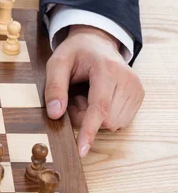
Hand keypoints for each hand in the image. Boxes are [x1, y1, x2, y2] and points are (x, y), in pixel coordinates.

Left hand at [44, 25, 143, 157]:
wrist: (97, 43)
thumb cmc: (75, 53)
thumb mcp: (56, 63)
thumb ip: (54, 88)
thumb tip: (55, 114)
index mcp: (107, 69)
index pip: (100, 107)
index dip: (90, 130)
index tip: (82, 149)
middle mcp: (128, 79)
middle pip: (105, 120)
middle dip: (84, 116)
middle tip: (76, 96)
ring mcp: (136, 89)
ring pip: (113, 123)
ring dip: (94, 117)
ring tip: (87, 95)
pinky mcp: (139, 96)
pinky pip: (119, 121)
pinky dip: (105, 116)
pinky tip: (98, 99)